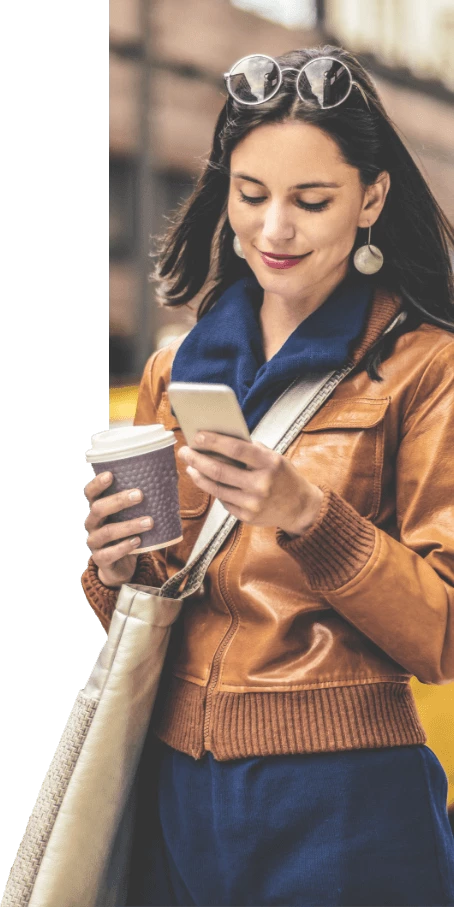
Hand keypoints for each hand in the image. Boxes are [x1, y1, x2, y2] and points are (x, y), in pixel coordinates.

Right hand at [83, 473, 153, 586]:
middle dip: (119, 501)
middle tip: (140, 495)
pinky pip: (109, 553)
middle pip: (98, 508)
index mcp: (98, 508)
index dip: (97, 483)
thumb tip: (175, 472)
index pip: (90, 492)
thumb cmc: (128, 532)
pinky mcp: (100, 559)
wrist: (120, 566)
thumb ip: (147, 497)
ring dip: (129, 525)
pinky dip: (124, 547)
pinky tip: (138, 541)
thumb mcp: (133, 515)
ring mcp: (94, 542)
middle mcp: (92, 523)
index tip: (111, 474)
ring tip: (150, 522)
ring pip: (107, 532)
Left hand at [177, 432, 323, 534]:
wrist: (299, 507)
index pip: (236, 449)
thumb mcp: (274, 457)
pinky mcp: (246, 517)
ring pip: (216, 488)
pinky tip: (207, 481)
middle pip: (219, 470)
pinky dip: (214, 489)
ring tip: (190, 466)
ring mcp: (252, 503)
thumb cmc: (282, 476)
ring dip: (199, 476)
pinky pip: (223, 500)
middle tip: (184, 451)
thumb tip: (217, 441)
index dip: (213, 442)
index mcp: (269, 463)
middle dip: (197, 459)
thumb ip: (250, 450)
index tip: (197, 436)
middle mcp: (260, 484)